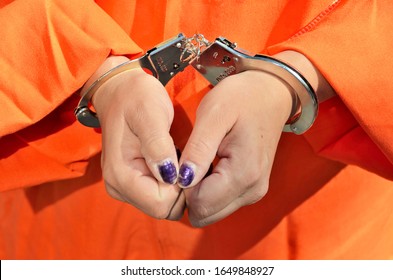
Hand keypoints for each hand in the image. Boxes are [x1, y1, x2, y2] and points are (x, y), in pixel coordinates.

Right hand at [87, 56, 184, 219]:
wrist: (121, 91)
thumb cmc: (136, 98)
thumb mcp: (150, 114)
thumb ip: (158, 145)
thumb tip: (169, 176)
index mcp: (120, 174)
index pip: (160, 204)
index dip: (179, 187)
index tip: (183, 159)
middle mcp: (119, 187)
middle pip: (162, 208)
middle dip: (179, 188)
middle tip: (182, 156)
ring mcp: (124, 187)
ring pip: (163, 204)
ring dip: (176, 184)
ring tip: (176, 154)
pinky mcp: (132, 183)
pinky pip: (160, 195)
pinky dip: (171, 182)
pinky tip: (171, 159)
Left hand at [179, 69, 292, 226]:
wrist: (269, 93)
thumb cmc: (241, 98)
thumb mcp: (214, 114)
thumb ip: (199, 149)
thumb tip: (183, 181)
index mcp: (244, 174)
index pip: (200, 204)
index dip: (181, 186)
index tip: (181, 160)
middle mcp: (252, 191)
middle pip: (204, 214)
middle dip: (187, 193)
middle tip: (188, 160)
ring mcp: (253, 192)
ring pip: (210, 211)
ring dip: (196, 192)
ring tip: (199, 159)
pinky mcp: (250, 189)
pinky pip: (219, 202)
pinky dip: (206, 190)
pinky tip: (208, 164)